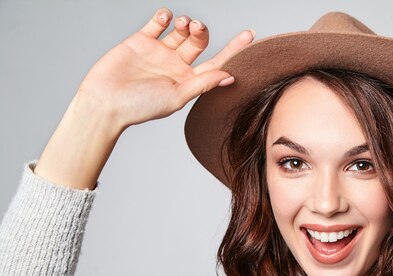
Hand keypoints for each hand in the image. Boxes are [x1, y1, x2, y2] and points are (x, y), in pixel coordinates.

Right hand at [77, 8, 254, 130]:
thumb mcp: (177, 96)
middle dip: (201, 31)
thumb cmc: (141, 106)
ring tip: (183, 23)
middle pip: (199, 42)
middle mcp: (176, 65)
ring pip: (180, 31)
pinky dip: (165, 16)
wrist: (105, 102)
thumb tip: (230, 76)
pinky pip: (157, 23)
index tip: (250, 35)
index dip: (234, 49)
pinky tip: (167, 16)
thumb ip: (202, 83)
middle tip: (196, 27)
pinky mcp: (141, 41)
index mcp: (189, 80)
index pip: (217, 62)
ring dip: (186, 23)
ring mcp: (159, 52)